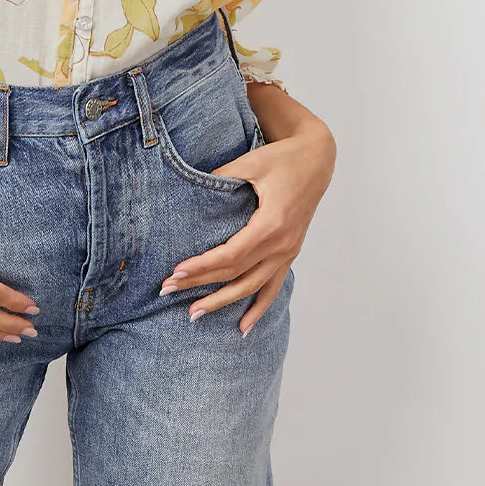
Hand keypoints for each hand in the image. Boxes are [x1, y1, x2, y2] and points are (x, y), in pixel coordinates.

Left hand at [159, 120, 335, 335]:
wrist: (317, 159)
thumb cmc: (283, 158)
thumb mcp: (251, 163)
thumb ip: (222, 177)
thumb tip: (190, 189)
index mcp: (272, 223)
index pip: (230, 255)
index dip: (202, 266)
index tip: (176, 272)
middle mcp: (281, 244)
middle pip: (235, 273)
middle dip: (200, 283)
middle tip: (168, 290)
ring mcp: (287, 251)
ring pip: (252, 286)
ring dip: (222, 302)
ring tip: (194, 313)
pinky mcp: (289, 252)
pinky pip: (272, 286)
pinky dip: (258, 308)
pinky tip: (243, 326)